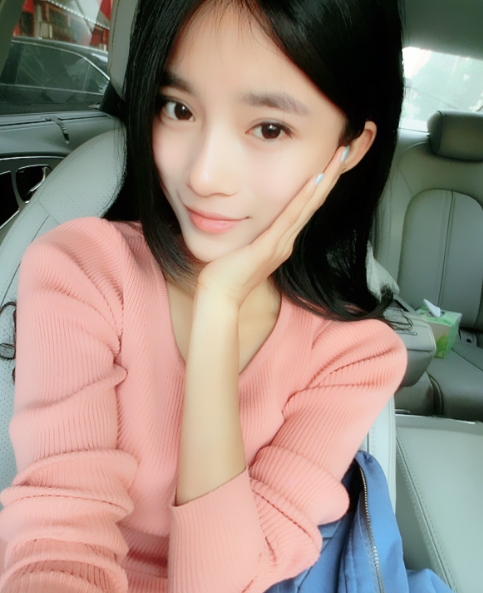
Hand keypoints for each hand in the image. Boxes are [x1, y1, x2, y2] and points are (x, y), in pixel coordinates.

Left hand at [196, 146, 347, 306]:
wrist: (219, 297)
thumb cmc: (225, 273)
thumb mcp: (244, 246)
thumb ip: (253, 233)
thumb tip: (251, 216)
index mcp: (282, 240)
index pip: (305, 206)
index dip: (320, 182)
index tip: (331, 160)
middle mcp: (287, 241)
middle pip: (314, 202)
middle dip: (331, 174)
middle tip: (345, 150)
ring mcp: (280, 244)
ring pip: (308, 206)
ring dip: (325, 179)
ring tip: (339, 157)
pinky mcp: (269, 248)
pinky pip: (289, 219)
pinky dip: (303, 198)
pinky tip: (314, 180)